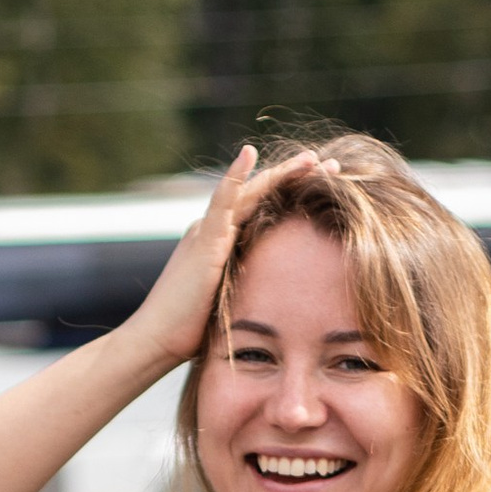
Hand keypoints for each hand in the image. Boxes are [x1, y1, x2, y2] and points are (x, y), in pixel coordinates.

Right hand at [109, 146, 322, 380]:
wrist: (158, 339)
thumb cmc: (192, 331)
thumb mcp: (231, 302)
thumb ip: (249, 288)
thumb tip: (276, 301)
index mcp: (222, 241)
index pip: (264, 209)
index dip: (293, 195)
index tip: (325, 186)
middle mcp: (214, 228)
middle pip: (262, 194)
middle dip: (296, 178)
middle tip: (332, 165)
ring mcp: (208, 230)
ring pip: (250, 192)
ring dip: (282, 174)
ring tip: (312, 159)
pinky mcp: (203, 240)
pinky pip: (221, 201)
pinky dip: (235, 176)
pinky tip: (249, 152)